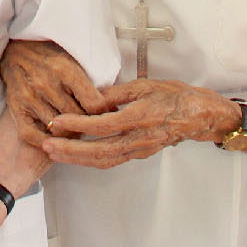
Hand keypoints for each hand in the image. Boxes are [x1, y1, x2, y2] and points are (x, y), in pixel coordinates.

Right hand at [0, 39, 108, 145]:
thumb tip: (111, 109)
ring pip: (58, 129)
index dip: (104, 113)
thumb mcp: (73, 61)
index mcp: (64, 68)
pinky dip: (46, 142)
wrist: (15, 50)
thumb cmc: (50, 56)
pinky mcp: (15, 107)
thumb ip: (89, 84)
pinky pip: (32, 135)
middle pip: (77, 118)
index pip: (94, 104)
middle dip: (86, 122)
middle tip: (89, 122)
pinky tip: (54, 139)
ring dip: (68, 132)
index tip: (106, 115)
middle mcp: (46, 83)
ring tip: (73, 127)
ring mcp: (29, 97)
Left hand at [43, 78, 236, 168]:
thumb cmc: (175, 97)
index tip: (57, 121)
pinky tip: (76, 156)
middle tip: (48, 145)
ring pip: (104, 160)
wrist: (199, 116)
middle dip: (70, 150)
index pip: (102, 125)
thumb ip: (117, 92)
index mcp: (140, 117)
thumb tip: (92, 95)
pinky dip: (91, 160)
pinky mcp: (139, 154)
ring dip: (77, 158)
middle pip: (99, 150)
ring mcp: (139, 149)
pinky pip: (112, 161)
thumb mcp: (145, 85)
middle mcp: (139, 138)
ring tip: (55, 152)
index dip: (77, 124)